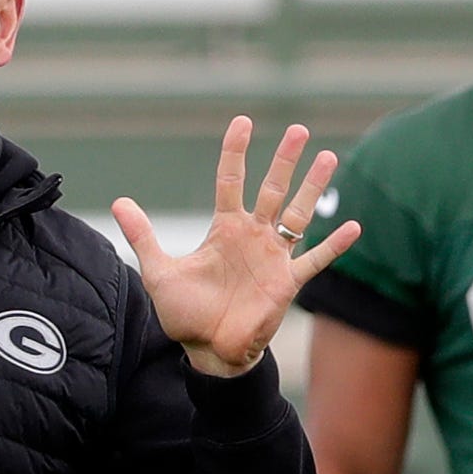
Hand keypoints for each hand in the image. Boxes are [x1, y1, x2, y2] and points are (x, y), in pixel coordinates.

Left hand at [111, 118, 360, 379]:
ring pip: (298, 214)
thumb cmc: (186, 313)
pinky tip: (353, 226)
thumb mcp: (160, 272)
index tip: (242, 122)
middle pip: (272, 188)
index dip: (236, 152)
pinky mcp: (287, 282)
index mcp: (225, 229)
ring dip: (313, 187)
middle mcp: (253, 236)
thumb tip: (119, 202)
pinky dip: (334, 245)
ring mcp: (273, 257)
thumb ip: (143, 236)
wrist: (208, 351)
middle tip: (298, 128)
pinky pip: (315, 260)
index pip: (231, 180)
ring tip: (329, 156)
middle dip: (284, 159)